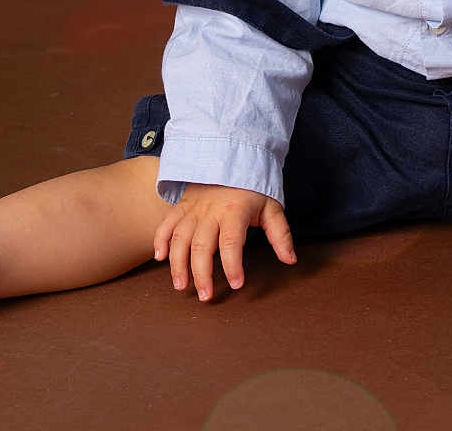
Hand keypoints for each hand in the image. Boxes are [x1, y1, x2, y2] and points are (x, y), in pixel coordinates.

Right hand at [153, 183, 296, 301]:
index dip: (233, 265)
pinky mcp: (182, 206)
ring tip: (181, 286)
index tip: (236, 284)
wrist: (234, 156)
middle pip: (202, 245)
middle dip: (202, 273)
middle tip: (206, 296)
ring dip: (178, 263)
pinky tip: (160, 257)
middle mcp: (211, 211)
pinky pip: (167, 222)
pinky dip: (161, 239)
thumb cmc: (253, 188)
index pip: (231, 242)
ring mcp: (194, 208)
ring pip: (181, 237)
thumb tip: (290, 260)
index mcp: (235, 211)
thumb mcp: (272, 207)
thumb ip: (280, 234)